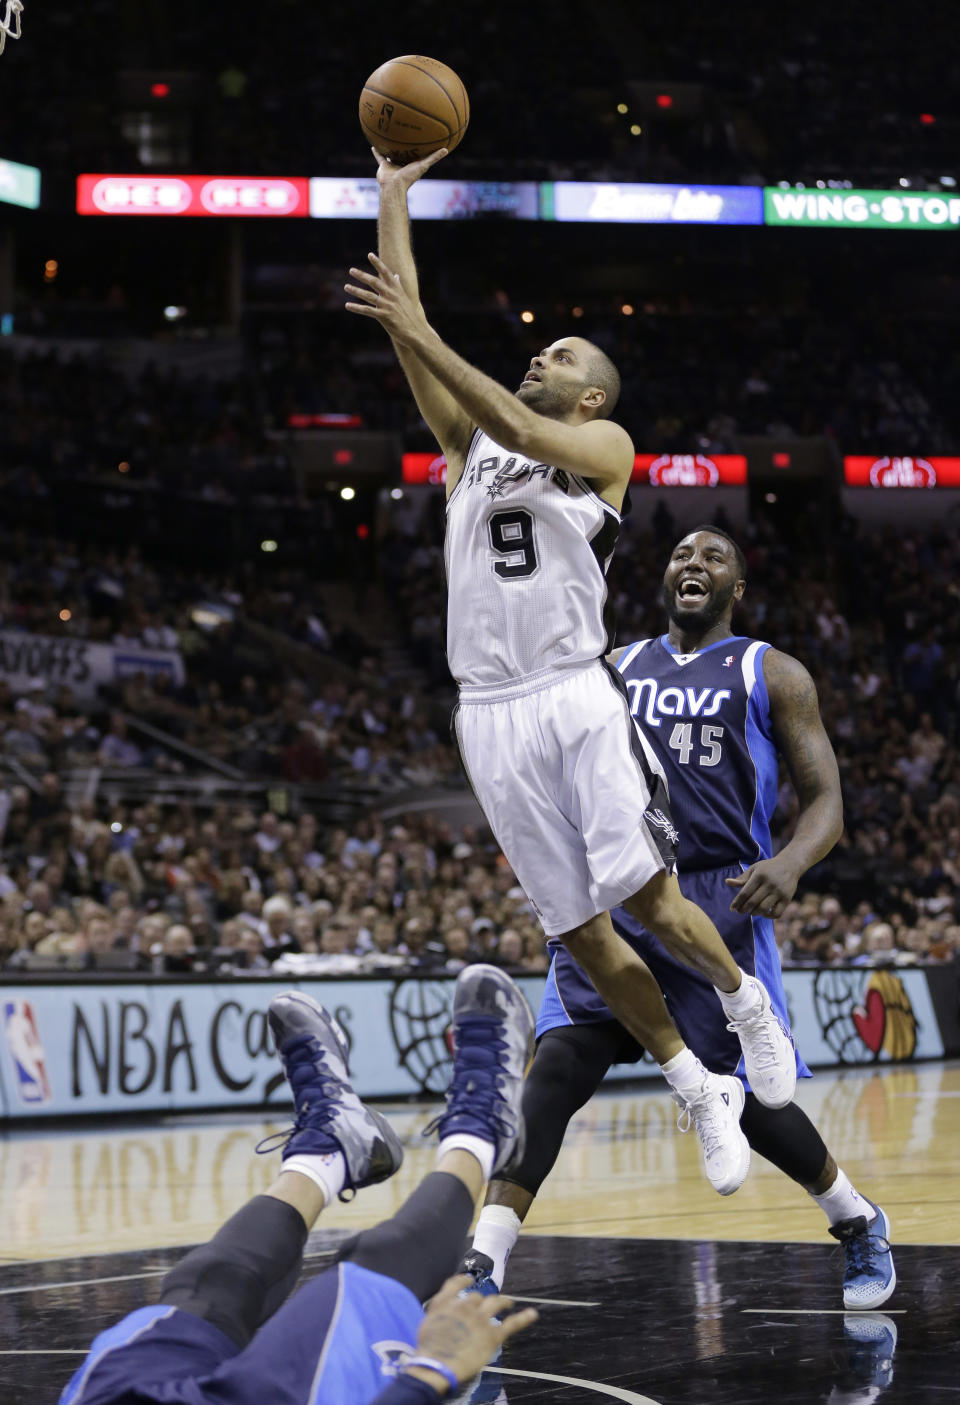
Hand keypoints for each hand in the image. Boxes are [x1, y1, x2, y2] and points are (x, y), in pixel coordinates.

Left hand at [344, 252, 429, 346]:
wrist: (416, 330)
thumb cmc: (409, 314)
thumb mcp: (404, 298)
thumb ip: (398, 286)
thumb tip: (396, 276)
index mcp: (397, 289)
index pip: (386, 273)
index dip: (378, 263)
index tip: (370, 255)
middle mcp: (391, 295)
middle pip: (374, 282)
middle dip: (362, 275)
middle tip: (351, 270)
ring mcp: (387, 305)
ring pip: (368, 295)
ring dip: (356, 290)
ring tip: (346, 286)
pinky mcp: (383, 316)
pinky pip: (367, 310)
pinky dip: (356, 307)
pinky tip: (348, 305)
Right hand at [373, 145, 447, 190]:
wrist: (394, 186)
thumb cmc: (409, 177)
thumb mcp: (424, 165)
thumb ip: (434, 157)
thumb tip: (446, 149)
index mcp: (412, 165)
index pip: (416, 155)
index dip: (418, 148)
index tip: (421, 140)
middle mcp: (402, 164)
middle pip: (404, 154)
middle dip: (405, 148)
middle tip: (405, 136)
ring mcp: (392, 165)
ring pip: (391, 154)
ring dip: (390, 148)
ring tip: (389, 139)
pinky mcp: (383, 166)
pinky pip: (379, 157)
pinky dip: (377, 151)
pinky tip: (373, 144)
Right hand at [404, 1274, 537, 1392]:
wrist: (437, 1364)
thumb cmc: (428, 1349)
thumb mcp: (427, 1324)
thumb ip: (440, 1314)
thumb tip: (447, 1314)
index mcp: (446, 1302)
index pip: (457, 1284)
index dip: (464, 1280)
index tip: (470, 1279)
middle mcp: (465, 1305)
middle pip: (477, 1297)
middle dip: (481, 1302)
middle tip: (484, 1307)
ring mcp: (481, 1319)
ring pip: (496, 1303)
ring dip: (503, 1301)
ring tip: (509, 1302)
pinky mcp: (493, 1335)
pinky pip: (512, 1324)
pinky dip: (524, 1318)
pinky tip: (533, 1314)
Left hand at [725, 856, 799, 918]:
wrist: (790, 865)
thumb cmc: (768, 868)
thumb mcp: (754, 869)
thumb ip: (741, 878)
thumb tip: (727, 882)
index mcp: (760, 875)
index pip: (745, 892)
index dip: (737, 902)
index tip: (732, 908)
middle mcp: (770, 883)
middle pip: (753, 902)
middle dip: (743, 909)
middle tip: (739, 911)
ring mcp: (779, 892)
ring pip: (763, 908)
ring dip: (754, 913)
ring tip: (750, 912)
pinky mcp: (787, 899)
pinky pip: (776, 913)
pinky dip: (768, 916)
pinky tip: (764, 913)